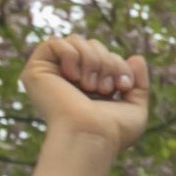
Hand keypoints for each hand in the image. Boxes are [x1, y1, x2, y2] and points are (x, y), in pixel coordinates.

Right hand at [19, 36, 149, 151]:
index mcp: (87, 86)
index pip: (105, 55)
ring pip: (75, 40)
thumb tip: (137, 57)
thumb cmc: (112, 130)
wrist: (92, 135)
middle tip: (104, 88)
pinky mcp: (35, 71)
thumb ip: (139, 83)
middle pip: (92, 44)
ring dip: (91, 60)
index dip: (118, 64)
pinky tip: (72, 77)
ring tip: (90, 86)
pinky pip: (54, 42)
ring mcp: (50, 74)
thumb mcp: (135, 108)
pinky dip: (71, 55)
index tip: (122, 86)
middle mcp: (67, 79)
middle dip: (106, 61)